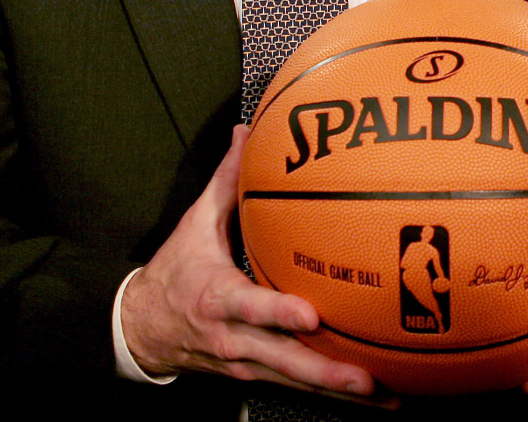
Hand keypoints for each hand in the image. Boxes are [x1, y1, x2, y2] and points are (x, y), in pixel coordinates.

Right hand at [120, 125, 394, 406]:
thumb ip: (227, 181)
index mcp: (218, 299)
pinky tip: (371, 398)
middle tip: (368, 378)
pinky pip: (297, 387)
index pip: (250, 307)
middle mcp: (234, 338)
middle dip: (326, 372)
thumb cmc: (175, 273)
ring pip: (296, 382)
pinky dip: (332, 394)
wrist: (141, 331)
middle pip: (284, 360)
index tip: (310, 316)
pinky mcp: (256, 376)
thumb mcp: (194, 225)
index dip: (278, 313)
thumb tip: (247, 132)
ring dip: (339, 392)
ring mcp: (246, 363)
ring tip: (386, 397)